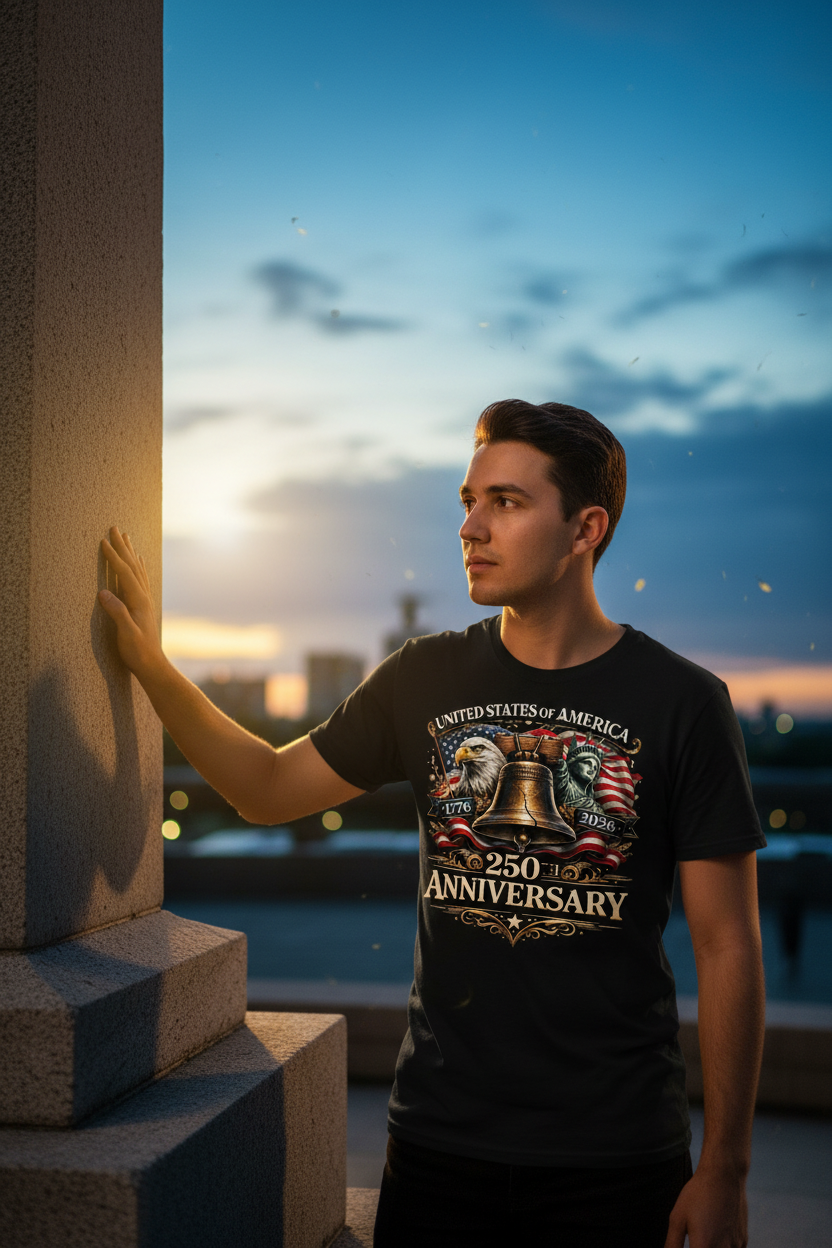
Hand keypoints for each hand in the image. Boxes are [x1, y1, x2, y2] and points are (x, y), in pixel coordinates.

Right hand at [98, 527, 162, 677]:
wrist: (152, 665)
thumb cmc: (137, 652)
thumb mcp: (126, 634)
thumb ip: (117, 613)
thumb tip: (103, 592)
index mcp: (138, 600)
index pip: (124, 572)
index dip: (113, 557)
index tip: (103, 541)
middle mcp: (144, 596)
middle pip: (132, 565)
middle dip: (123, 547)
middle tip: (115, 528)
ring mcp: (145, 600)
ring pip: (137, 570)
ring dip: (130, 553)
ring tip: (126, 538)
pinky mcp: (143, 606)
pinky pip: (140, 579)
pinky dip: (137, 566)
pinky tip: (138, 562)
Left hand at [665, 1166, 747, 1247]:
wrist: (724, 1175)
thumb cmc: (697, 1194)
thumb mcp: (677, 1218)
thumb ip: (672, 1244)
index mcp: (703, 1247)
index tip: (689, 1245)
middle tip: (695, 1240)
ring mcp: (736, 1247)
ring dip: (712, 1247)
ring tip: (705, 1236)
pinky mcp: (743, 1241)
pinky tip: (716, 1238)